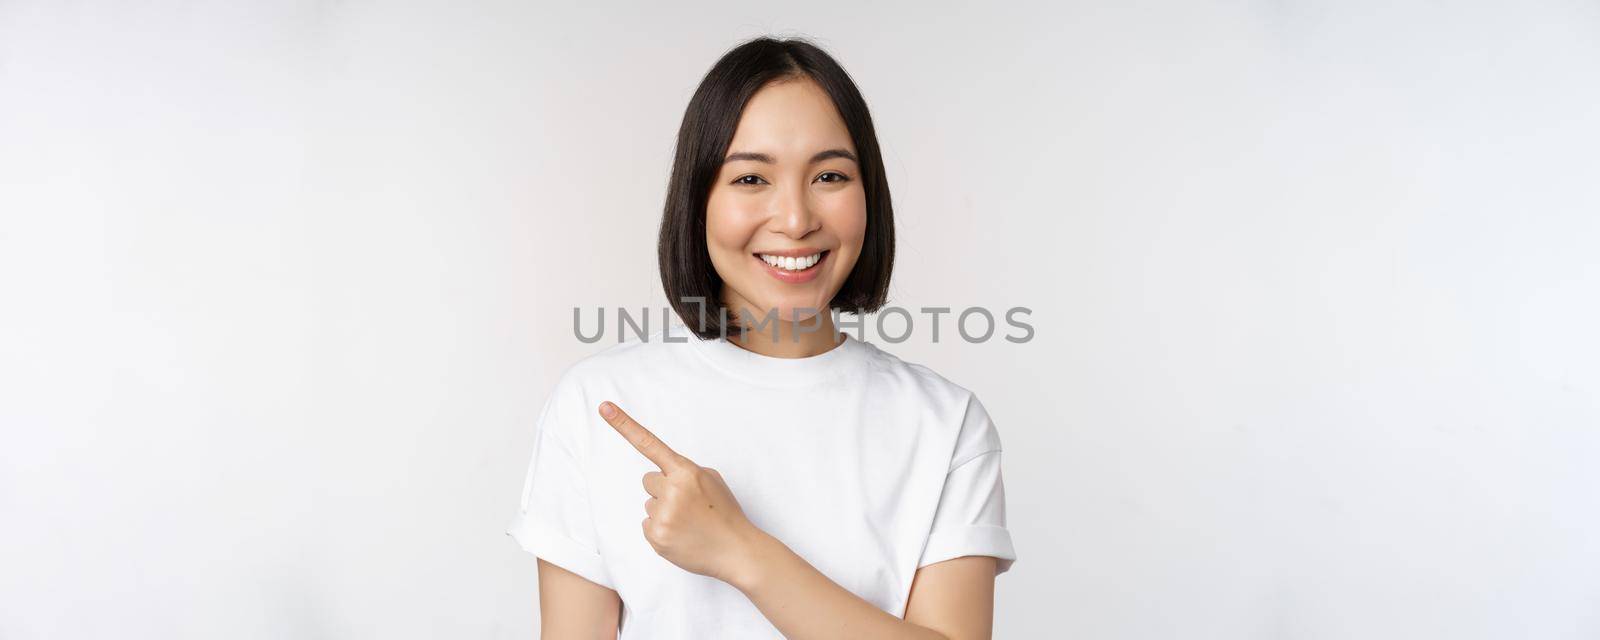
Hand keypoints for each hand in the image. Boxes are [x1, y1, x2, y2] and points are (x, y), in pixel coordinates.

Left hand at [598, 401, 764, 581]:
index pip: (649, 443)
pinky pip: (647, 525)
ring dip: (664, 511)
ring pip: (648, 504)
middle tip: (688, 504)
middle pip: (648, 480)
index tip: (604, 407)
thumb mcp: (711, 480)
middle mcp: (671, 490)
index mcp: (686, 471)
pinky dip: (661, 529)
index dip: (623, 424)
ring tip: (688, 522)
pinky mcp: (656, 537)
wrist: (736, 551)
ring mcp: (662, 515)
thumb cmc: (724, 513)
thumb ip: (685, 471)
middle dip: (663, 489)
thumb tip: (665, 475)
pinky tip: (681, 534)